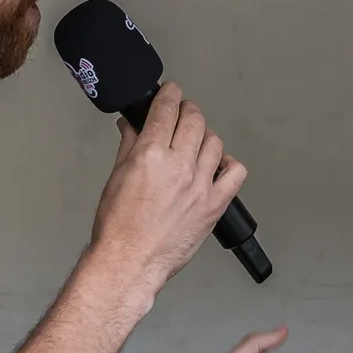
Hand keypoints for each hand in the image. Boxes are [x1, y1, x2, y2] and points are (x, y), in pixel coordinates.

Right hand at [89, 82, 246, 292]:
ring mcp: (200, 185)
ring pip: (215, 142)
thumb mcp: (116, 177)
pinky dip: (229, 163)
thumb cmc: (119, 228)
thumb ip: (129, 145)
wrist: (129, 261)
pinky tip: (217, 166)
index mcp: (150, 155)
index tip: (172, 91)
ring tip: (196, 142)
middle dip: (188, 110)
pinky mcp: (215, 204)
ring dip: (205, 136)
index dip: (171, 94)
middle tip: (183, 113)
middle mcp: (179, 167)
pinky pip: (236, 172)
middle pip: (194, 120)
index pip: (166, 110)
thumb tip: (131, 125)